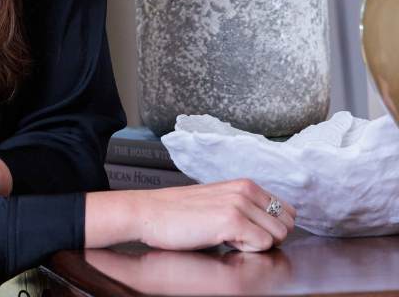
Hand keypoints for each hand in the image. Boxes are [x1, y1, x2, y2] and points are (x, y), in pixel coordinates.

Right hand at [85, 179, 296, 251]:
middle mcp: (245, 190)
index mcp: (244, 184)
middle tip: (236, 238)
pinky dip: (245, 250)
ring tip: (225, 237)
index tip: (248, 232)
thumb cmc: (177, 213)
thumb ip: (245, 207)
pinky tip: (220, 241)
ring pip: (277, 236)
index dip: (271, 228)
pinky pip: (262, 245)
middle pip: (286, 225)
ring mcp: (239, 204)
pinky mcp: (231, 221)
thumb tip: (272, 227)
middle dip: (267, 237)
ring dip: (255, 244)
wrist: (147, 213)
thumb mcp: (217, 201)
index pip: (286, 211)